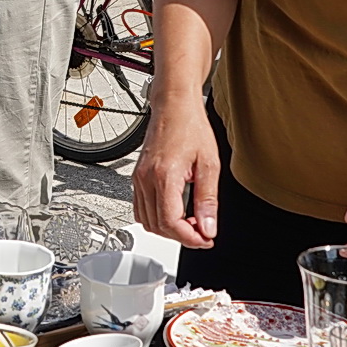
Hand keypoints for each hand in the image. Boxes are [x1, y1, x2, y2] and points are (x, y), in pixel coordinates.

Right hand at [132, 98, 219, 247]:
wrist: (174, 107)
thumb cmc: (190, 127)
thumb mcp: (209, 164)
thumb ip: (208, 200)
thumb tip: (208, 227)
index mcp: (165, 176)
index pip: (171, 222)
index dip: (190, 238)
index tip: (206, 239)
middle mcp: (146, 179)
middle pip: (158, 226)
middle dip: (182, 236)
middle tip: (203, 232)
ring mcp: (138, 178)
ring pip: (147, 221)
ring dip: (169, 229)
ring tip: (191, 222)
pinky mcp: (137, 177)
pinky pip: (141, 209)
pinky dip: (157, 218)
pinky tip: (176, 212)